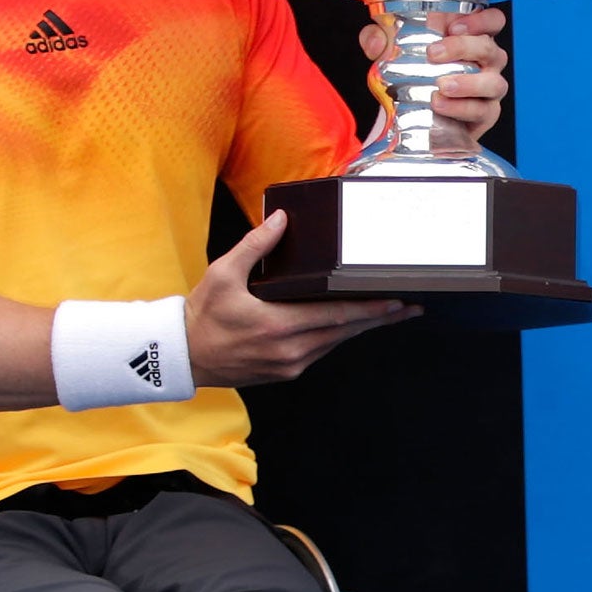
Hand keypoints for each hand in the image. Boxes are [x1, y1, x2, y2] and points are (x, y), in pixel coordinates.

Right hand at [186, 211, 418, 386]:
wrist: (183, 356)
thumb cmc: (202, 315)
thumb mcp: (223, 273)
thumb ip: (255, 245)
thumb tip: (281, 219)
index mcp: (277, 325)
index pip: (336, 315)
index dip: (369, 308)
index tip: (395, 300)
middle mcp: (289, 350)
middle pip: (345, 332)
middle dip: (379, 319)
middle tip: (408, 308)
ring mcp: (289, 364)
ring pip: (335, 343)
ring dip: (361, 328)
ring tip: (387, 315)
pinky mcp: (284, 372)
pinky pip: (320, 351)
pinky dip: (338, 336)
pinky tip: (349, 325)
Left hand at [357, 0, 508, 139]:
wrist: (417, 115)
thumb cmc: (415, 75)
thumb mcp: (390, 51)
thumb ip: (379, 38)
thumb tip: (376, 37)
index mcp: (469, 33)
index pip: (486, 12)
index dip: (478, 6)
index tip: (453, 9)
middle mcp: (484, 56)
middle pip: (490, 43)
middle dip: (464, 45)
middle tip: (434, 52)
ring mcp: (489, 84)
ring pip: (494, 80)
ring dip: (468, 81)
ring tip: (441, 84)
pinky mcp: (486, 112)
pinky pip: (484, 110)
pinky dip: (462, 108)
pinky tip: (441, 104)